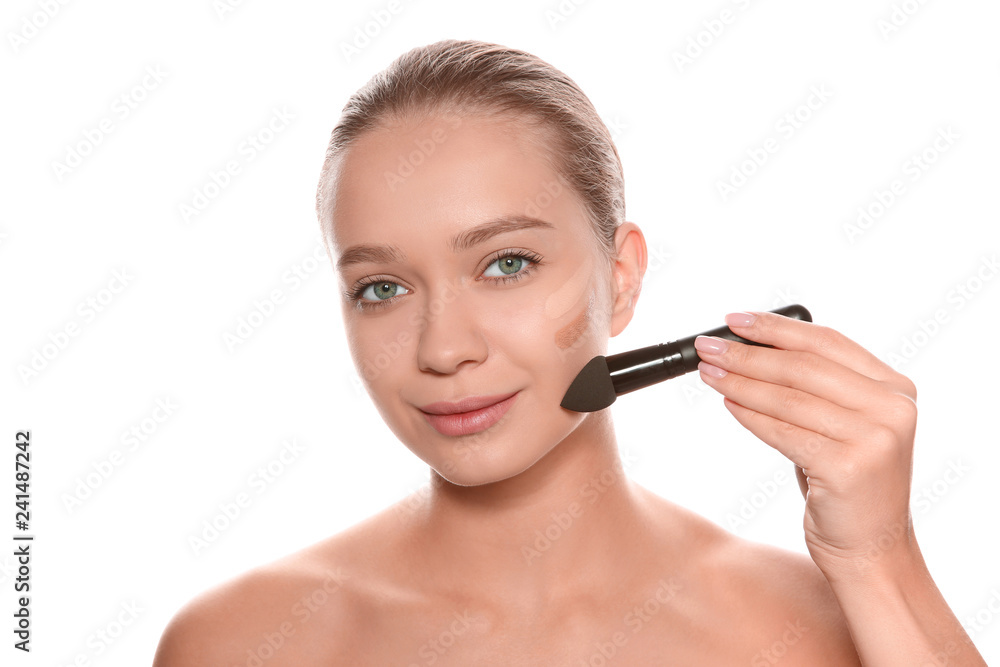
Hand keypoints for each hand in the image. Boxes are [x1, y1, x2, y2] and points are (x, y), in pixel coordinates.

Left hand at [693, 310, 918, 579]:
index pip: (827, 342)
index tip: (734, 319)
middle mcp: (892, 408)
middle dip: (748, 353)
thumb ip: (815, 387)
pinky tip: (727, 403)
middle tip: (707, 346)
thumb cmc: (846, 482)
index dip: (776, 327)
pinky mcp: (848, 467)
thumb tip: (749, 348)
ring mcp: (875, 438)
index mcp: (895, 388)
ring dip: (740, 381)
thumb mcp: (843, 425)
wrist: (870, 548)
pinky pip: (783, 432)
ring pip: (788, 398)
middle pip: (803, 367)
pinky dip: (750, 415)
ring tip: (708, 372)